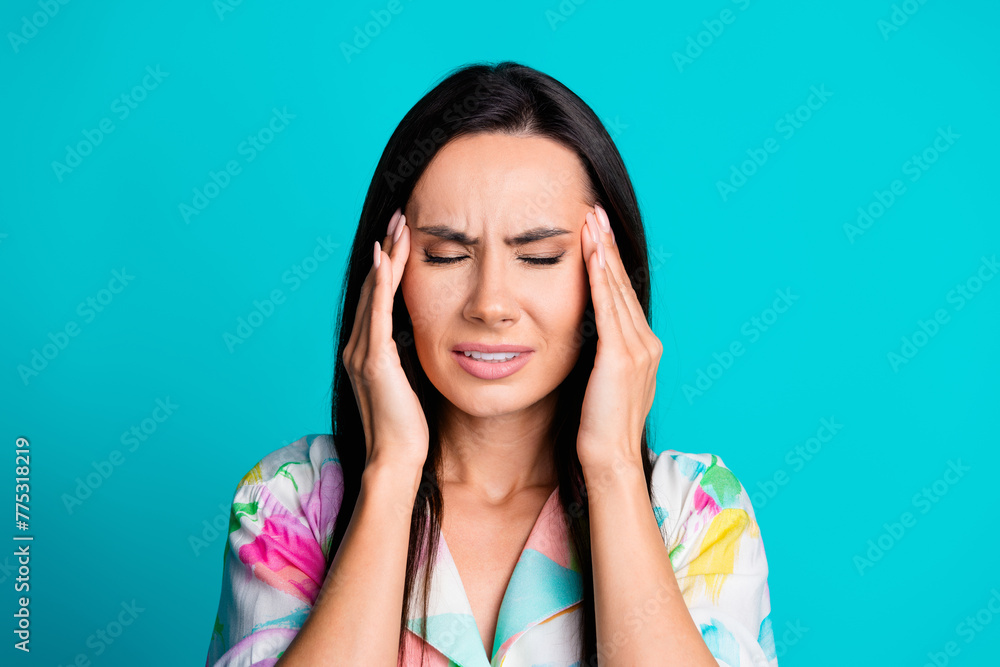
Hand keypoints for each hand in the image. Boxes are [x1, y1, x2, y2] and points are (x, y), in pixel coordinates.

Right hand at [342, 208, 428, 471]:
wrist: (397, 459)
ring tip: (399, 225)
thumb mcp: (410, 382)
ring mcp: (362, 352)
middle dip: (387, 250)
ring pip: (374, 292)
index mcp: (366, 351)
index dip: (388, 265)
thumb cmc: (409, 427)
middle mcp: (358, 347)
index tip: (401, 237)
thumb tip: (423, 337)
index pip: (376, 297)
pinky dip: (381, 282)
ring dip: (387, 256)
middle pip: (372, 286)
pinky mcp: (375, 360)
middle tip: (400, 217)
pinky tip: (387, 258)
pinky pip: (378, 312)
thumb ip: (409, 357)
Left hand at [576, 204, 662, 472]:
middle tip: (593, 211)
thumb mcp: (601, 384)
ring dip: (603, 252)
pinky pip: (608, 309)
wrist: (609, 460)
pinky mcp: (621, 358)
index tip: (595, 232)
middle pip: (622, 284)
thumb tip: (583, 340)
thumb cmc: (597, 428)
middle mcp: (646, 344)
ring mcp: (638, 349)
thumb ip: (599, 357)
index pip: (620, 295)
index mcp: (642, 349)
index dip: (608, 261)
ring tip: (591, 220)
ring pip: (616, 290)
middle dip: (606, 245)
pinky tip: (592, 254)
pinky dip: (600, 278)